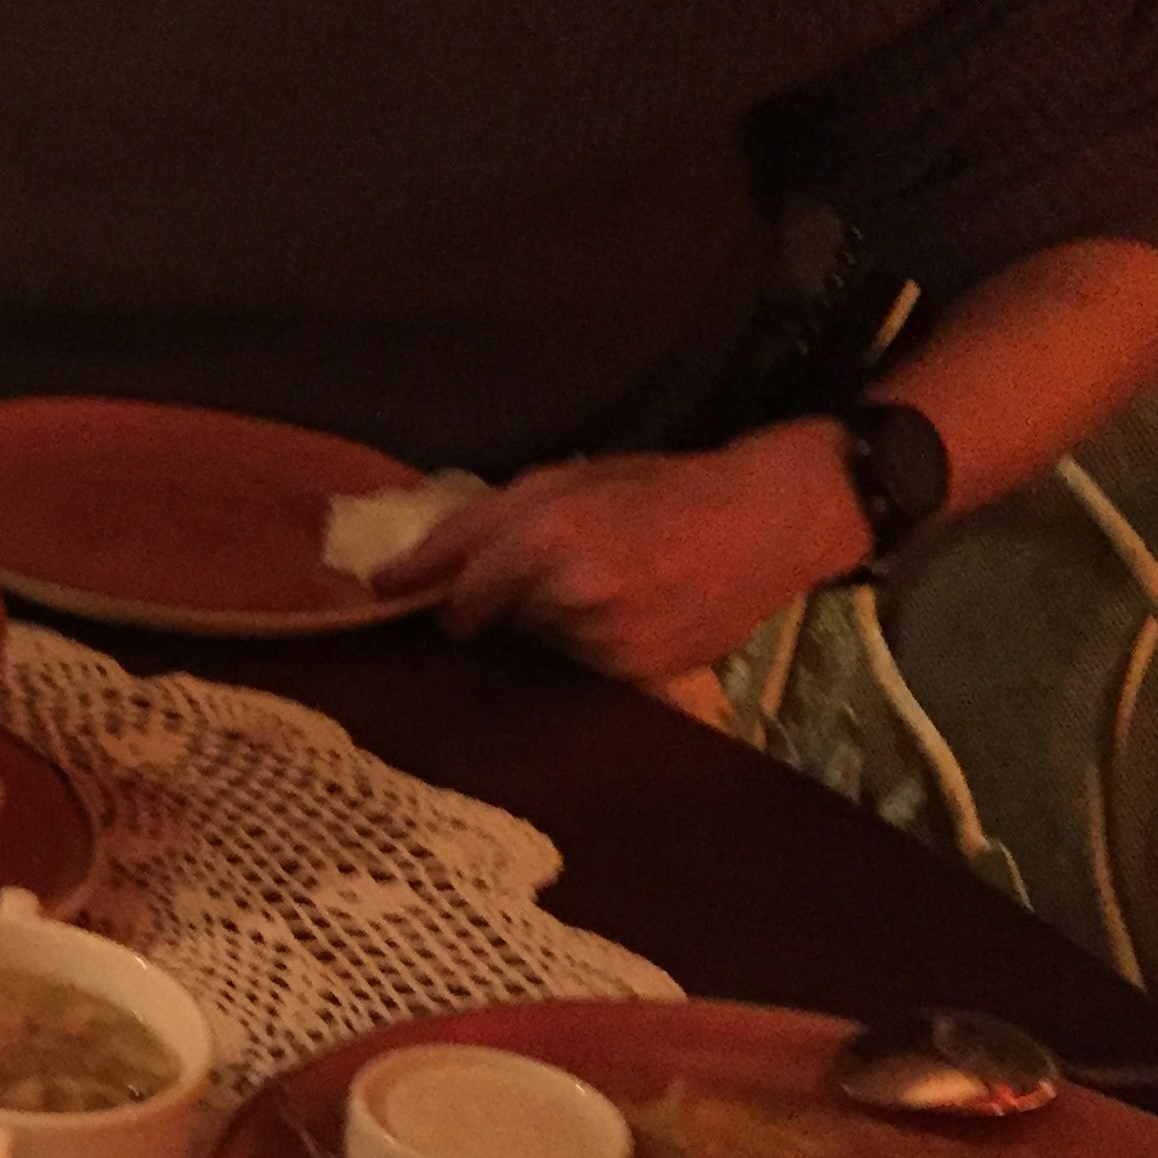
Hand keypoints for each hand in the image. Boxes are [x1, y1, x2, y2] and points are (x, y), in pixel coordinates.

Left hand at [369, 426, 873, 682]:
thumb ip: (473, 526)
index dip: (441, 599)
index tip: (415, 598)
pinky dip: (589, 647)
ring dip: (550, 625)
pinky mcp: (633, 676)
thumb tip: (388, 580)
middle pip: (489, 624)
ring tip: (610, 586)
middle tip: (559, 571)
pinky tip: (633, 613)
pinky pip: (577, 670)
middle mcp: (567, 593)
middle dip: (503, 604)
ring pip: (536, 648)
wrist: (769, 520)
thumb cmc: (658, 490)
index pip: (456, 598)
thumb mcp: (561, 481)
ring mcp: (602, 641)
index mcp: (544, 534)